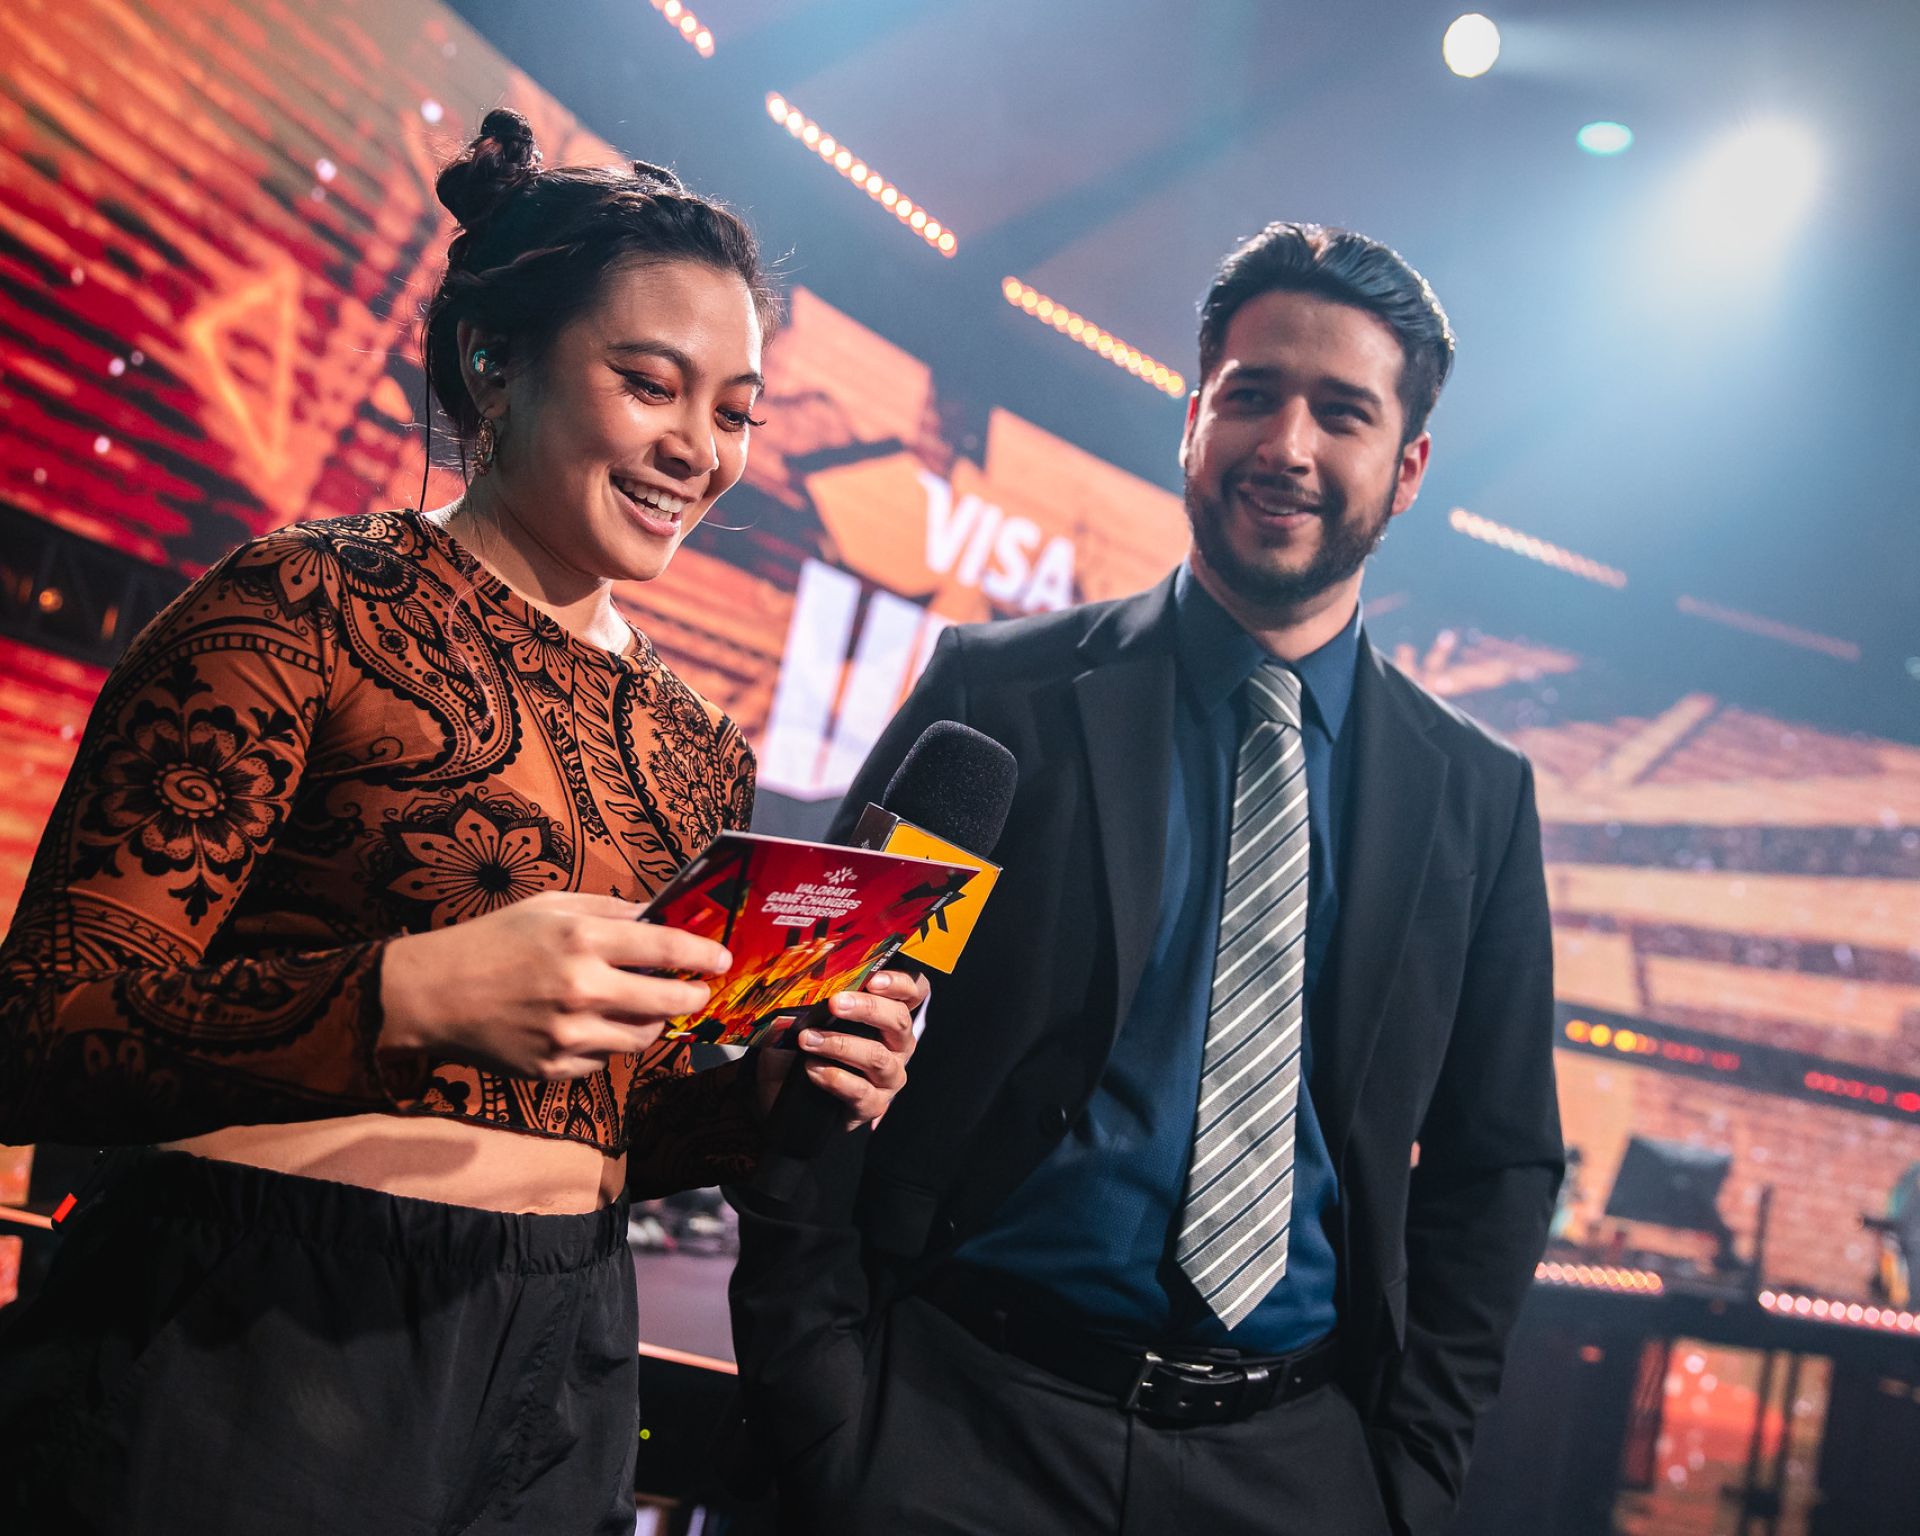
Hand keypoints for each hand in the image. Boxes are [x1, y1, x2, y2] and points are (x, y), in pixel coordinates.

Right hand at [379, 893, 729, 1079]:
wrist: (433, 995)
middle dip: (693, 996)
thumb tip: (659, 916)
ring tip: (642, 1005)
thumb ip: (608, 910)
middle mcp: (581, 988)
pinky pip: (604, 1058)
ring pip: (641, 1036)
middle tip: (699, 991)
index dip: (703, 954)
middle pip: (667, 1001)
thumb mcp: (549, 906)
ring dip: (652, 1021)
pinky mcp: (555, 1068)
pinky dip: (607, 1041)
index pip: (665, 947)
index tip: (723, 960)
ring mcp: (569, 1034)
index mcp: (581, 940)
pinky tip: (591, 1024)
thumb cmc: (493, 941)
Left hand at [754, 967, 927, 1128]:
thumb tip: (807, 979)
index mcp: (890, 1017)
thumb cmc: (809, 1049)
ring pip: (878, 1057)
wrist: (794, 1096)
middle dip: (867, 1008)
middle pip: (899, 1020)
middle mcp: (898, 1045)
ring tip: (808, 1039)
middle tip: (836, 1003)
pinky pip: (861, 1091)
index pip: (914, 992)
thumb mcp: (813, 1018)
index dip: (900, 982)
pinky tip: (812, 1068)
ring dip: (841, 1045)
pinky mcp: (874, 1105)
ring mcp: (889, 1077)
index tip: (873, 979)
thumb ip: (820, 999)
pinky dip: (834, 1077)